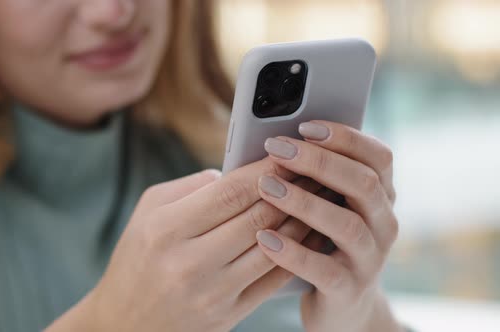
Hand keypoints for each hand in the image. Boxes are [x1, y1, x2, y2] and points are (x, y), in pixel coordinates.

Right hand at [47, 159, 322, 331]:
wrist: (125, 325)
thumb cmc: (136, 260)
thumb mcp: (147, 214)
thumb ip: (190, 188)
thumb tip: (236, 174)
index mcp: (166, 229)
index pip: (230, 192)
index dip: (266, 170)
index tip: (288, 153)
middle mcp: (189, 262)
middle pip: (257, 217)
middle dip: (292, 189)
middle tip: (315, 169)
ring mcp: (212, 293)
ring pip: (273, 247)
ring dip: (302, 219)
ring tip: (320, 198)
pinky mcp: (228, 315)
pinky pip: (273, 279)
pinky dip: (296, 252)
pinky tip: (310, 234)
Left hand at [254, 121, 402, 331]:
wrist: (344, 307)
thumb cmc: (326, 242)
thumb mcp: (329, 206)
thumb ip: (316, 178)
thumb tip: (274, 141)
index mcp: (381, 196)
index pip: (378, 156)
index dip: (345, 137)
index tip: (304, 126)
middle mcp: (384, 224)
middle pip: (363, 183)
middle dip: (318, 161)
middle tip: (277, 148)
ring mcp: (371, 259)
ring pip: (347, 225)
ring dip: (304, 201)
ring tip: (266, 187)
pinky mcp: (349, 290)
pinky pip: (325, 270)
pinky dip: (293, 252)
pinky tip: (265, 238)